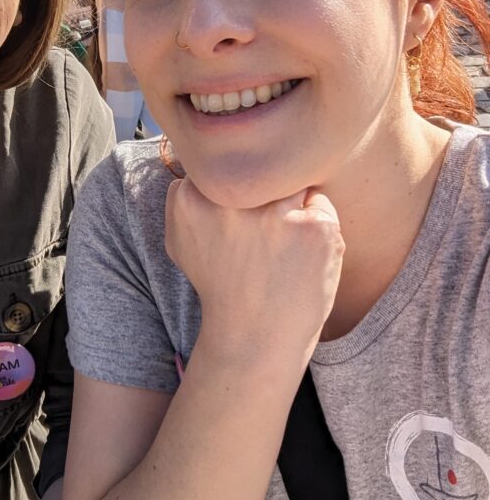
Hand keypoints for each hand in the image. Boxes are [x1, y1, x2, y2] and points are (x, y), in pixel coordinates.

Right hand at [165, 178, 343, 361]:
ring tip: (283, 244)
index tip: (237, 214)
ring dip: (292, 206)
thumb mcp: (179, 243)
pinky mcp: (316, 228)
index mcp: (192, 200)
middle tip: (264, 228)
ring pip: (292, 182)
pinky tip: (301, 260)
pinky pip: (320, 206)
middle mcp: (232, 202)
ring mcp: (276, 213)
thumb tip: (198, 165)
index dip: (236, 185)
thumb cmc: (219, 286)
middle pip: (260, 166)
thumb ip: (183, 198)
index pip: (224, 163)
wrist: (254, 336)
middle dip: (265, 190)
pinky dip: (316, 230)